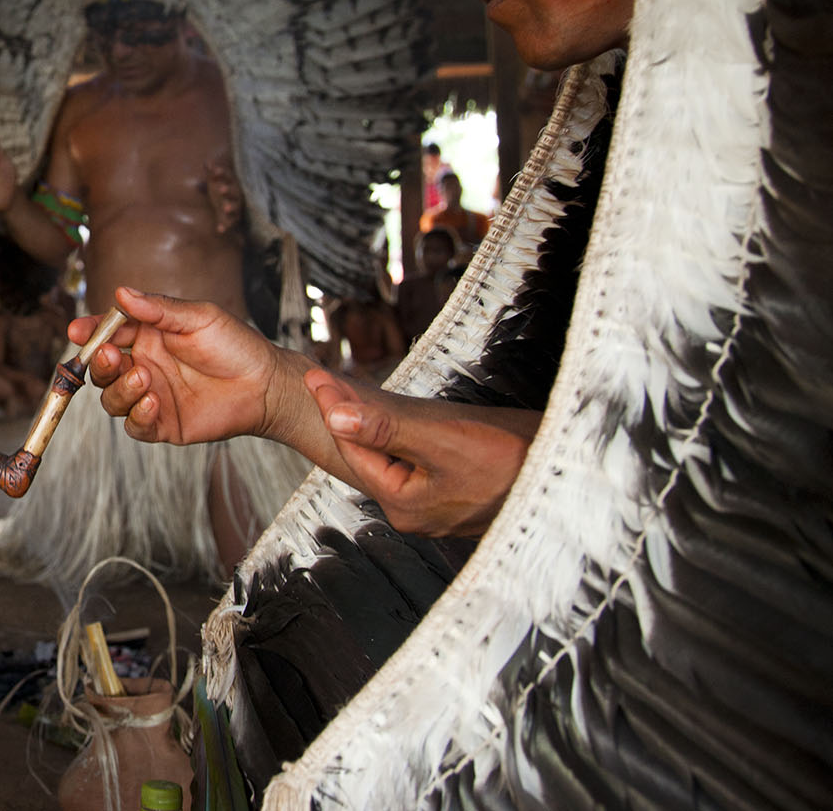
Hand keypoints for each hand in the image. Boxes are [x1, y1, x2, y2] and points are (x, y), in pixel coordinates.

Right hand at [83, 287, 310, 448]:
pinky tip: (152, 402)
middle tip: (112, 356)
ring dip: (120, 389)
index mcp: (148, 337)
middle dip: (100, 363)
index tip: (77, 331)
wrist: (266, 385)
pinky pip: (134, 426)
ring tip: (145, 379)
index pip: (108, 334)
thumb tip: (121, 293)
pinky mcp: (162, 424)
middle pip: (102, 370)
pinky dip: (136, 416)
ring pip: (111, 399)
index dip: (89, 332)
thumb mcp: (199, 317)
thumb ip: (158, 309)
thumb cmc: (236, 345)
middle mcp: (144, 366)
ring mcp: (151, 396)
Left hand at [205, 156, 242, 234]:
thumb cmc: (224, 189)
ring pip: (235, 207)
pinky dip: (225, 226)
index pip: (227, 176)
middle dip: (228, 190)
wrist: (237, 204)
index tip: (214, 170)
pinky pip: (231, 223)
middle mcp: (236, 194)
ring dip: (230, 207)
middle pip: (234, 192)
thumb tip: (206, 162)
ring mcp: (236, 206)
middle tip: (221, 189)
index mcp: (232, 183)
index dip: (221, 173)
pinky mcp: (234, 218)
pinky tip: (219, 230)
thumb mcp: (217, 180)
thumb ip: (211, 173)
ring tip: (225, 208)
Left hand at [304, 371, 540, 536]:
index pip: (354, 447)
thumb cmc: (513, 459)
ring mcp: (442, 506)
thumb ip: (385, 428)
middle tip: (323, 380)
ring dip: (376, 426)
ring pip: (396, 457)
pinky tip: (399, 419)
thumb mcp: (441, 438)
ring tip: (350, 394)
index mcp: (404, 504)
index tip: (313, 375)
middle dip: (348, 417)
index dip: (332, 407)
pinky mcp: (463, 493)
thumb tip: (333, 418)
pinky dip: (404, 436)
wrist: (573, 471)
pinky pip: (421, 460)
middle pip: (372, 454)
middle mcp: (418, 512)